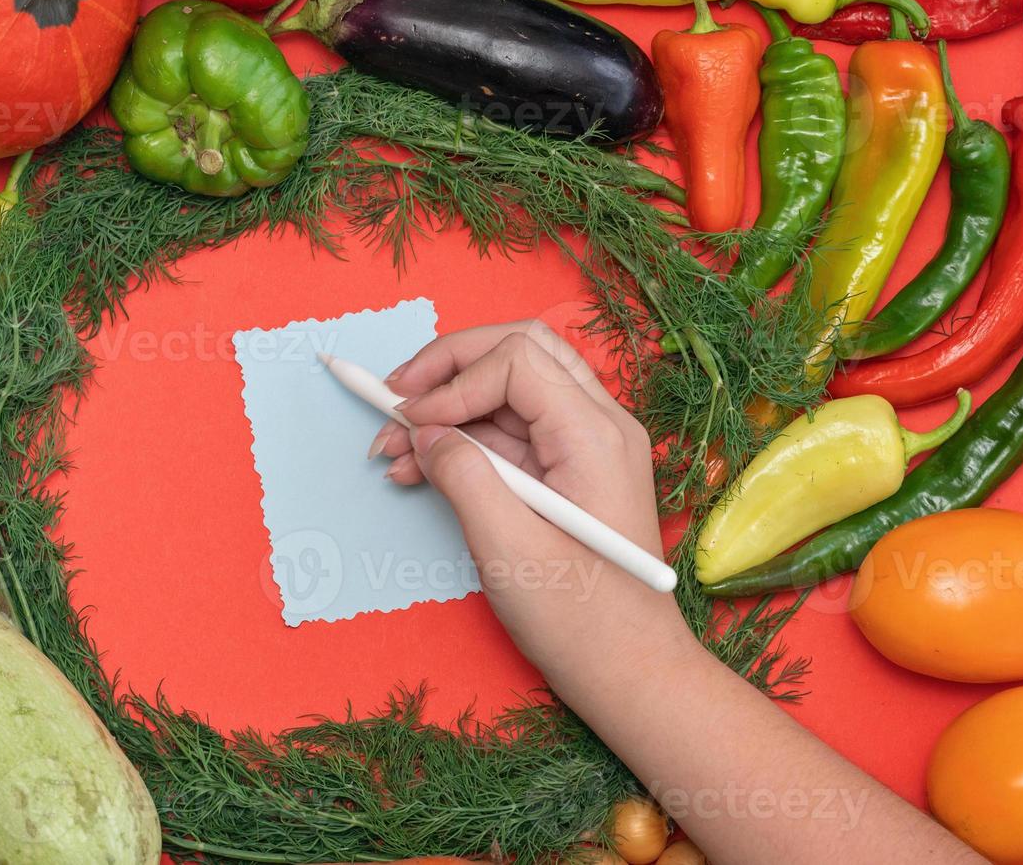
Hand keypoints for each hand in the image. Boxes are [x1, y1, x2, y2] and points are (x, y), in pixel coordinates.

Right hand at [369, 320, 689, 692]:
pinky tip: (417, 468)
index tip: (408, 420)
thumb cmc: (582, 622)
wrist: (631, 672)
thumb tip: (424, 432)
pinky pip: (510, 430)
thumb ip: (463, 476)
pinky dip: (461, 438)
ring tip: (391, 448)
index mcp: (596, 436)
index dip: (452, 380)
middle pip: (517, 350)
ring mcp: (587, 446)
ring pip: (508, 386)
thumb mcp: (508, 549)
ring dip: (446, 405)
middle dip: (446, 367)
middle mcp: (600, 425)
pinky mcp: (569, 470)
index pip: (516, 360)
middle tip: (392, 399)